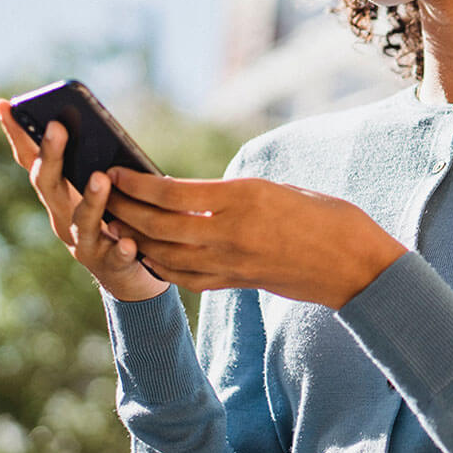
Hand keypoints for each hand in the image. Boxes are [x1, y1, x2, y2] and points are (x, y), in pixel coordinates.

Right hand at [0, 99, 168, 301]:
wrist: (125, 272)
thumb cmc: (111, 217)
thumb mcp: (98, 185)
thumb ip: (92, 158)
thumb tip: (86, 119)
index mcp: (57, 194)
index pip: (30, 160)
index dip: (16, 134)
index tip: (5, 104)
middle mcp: (61, 217)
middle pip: (49, 185)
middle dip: (51, 155)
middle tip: (57, 127)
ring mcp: (84, 242)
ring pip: (82, 221)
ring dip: (90, 199)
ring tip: (99, 178)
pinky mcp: (110, 263)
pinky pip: (115, 255)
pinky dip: (121, 248)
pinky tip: (128, 242)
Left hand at [103, 169, 407, 308]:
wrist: (353, 265)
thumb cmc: (326, 216)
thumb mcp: (277, 188)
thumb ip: (232, 194)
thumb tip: (190, 196)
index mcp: (243, 199)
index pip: (172, 192)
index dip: (137, 182)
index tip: (114, 169)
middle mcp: (230, 233)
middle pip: (158, 224)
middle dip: (123, 208)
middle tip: (98, 192)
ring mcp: (230, 263)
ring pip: (163, 253)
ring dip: (132, 237)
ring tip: (111, 220)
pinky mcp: (234, 283)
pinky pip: (182, 276)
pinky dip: (157, 263)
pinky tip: (144, 253)